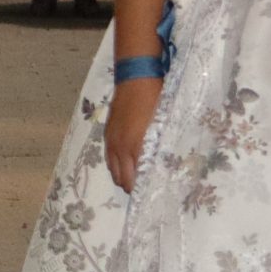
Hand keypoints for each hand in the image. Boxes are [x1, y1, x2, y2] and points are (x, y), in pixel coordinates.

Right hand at [104, 77, 161, 191]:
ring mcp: (112, 141)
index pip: (134, 179)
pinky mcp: (107, 134)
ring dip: (123, 177)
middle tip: (144, 187)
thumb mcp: (163, 124)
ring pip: (113, 171)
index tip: (151, 192)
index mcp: (136, 147)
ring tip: (135, 178)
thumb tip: (162, 164)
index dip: (141, 188)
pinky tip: (125, 164)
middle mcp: (120, 148)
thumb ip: (160, 146)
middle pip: (122, 179)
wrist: (136, 79)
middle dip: (131, 186)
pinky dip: (116, 165)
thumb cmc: (155, 100)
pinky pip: (109, 159)